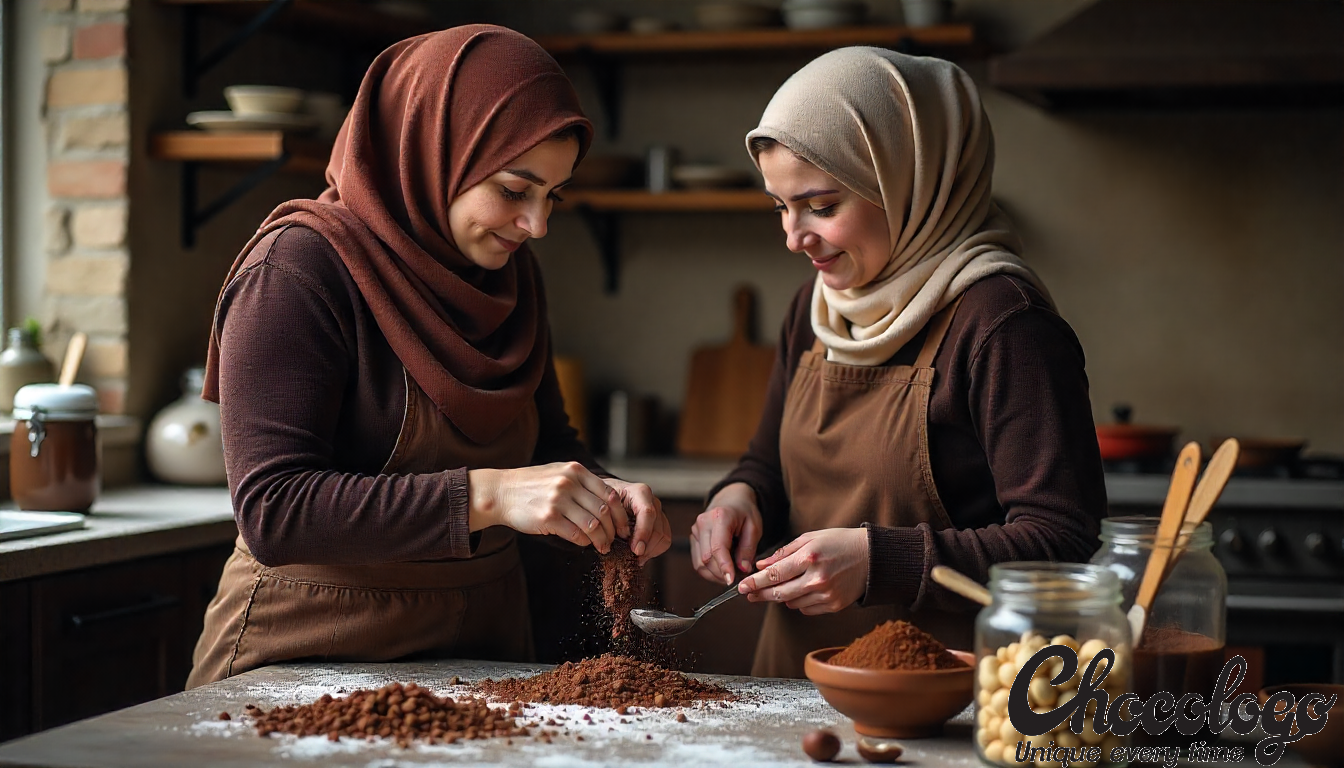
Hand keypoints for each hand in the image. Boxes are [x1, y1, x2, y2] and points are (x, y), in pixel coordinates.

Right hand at [469, 462, 625, 553]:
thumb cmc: (531, 485)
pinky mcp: (548, 517)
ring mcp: (558, 500)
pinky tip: (584, 544)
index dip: (620, 514)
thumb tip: (608, 500)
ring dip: (601, 540)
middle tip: (615, 540)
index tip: (623, 526)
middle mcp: (569, 483)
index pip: (610, 493)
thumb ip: (581, 482)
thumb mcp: (558, 472)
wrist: (501, 492)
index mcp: (576, 471)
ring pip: (593, 525)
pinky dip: (584, 542)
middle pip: (604, 511)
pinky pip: (575, 534)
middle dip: (614, 530)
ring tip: (603, 547)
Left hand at [604, 478, 671, 565]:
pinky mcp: (660, 523)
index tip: (636, 549)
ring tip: (636, 557)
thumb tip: (615, 536)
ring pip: (663, 536)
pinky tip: (641, 553)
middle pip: (657, 528)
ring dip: (650, 550)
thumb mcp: (602, 505)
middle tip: (634, 557)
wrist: (608, 497)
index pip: (647, 513)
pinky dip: (653, 550)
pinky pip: (664, 540)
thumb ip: (608, 517)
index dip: (643, 533)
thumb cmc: (605, 500)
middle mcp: (652, 501)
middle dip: (646, 547)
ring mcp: (658, 512)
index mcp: (639, 492)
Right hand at [690, 483, 762, 585]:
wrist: (731, 500)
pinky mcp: (693, 539)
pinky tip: (722, 571)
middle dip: (722, 573)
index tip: (731, 580)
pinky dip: (710, 571)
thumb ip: (748, 549)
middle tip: (739, 577)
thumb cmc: (744, 512)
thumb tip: (743, 569)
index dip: (724, 566)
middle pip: (707, 558)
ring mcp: (695, 531)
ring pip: (700, 563)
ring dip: (715, 575)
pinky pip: (698, 562)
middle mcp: (703, 523)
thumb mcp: (754, 527)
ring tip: (732, 574)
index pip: (718, 547)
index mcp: (720, 517)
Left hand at [737, 528, 869, 614]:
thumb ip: (784, 552)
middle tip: (748, 594)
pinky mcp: (834, 606)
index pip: (775, 574)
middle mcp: (817, 578)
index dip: (755, 582)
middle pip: (779, 593)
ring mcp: (826, 594)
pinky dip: (799, 602)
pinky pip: (806, 609)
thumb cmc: (839, 543)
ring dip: (782, 596)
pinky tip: (802, 590)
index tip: (742, 587)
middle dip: (760, 594)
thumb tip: (761, 565)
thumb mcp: (810, 538)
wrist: (872, 557)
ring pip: (791, 603)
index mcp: (810, 557)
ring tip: (783, 586)